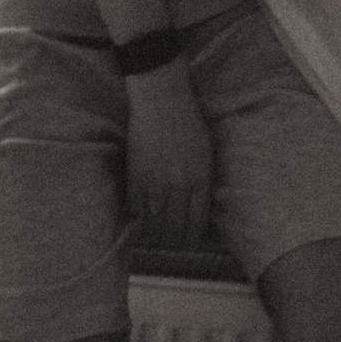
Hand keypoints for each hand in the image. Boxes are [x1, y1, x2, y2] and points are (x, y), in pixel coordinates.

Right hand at [124, 59, 213, 249]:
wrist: (162, 99)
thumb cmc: (188, 122)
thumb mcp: (206, 153)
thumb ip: (203, 182)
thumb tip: (199, 208)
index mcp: (201, 181)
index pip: (196, 226)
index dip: (191, 239)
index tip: (188, 242)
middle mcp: (179, 187)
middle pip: (174, 231)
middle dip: (172, 242)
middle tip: (170, 242)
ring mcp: (155, 183)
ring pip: (153, 226)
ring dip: (153, 235)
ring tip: (154, 236)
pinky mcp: (135, 176)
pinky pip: (134, 210)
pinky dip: (136, 218)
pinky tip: (139, 218)